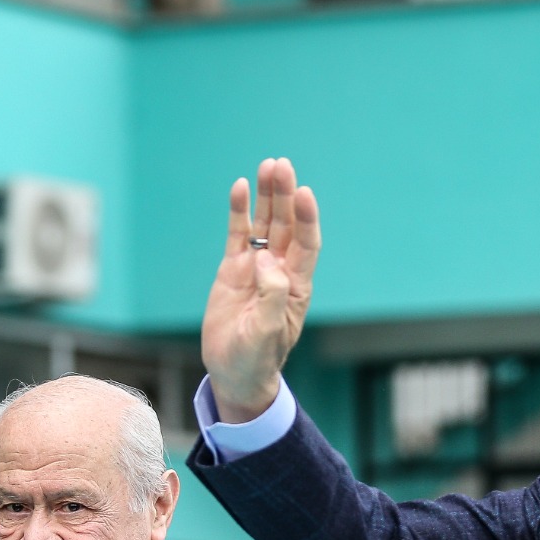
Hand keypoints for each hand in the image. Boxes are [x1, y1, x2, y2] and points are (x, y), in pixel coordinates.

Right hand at [201, 156, 320, 422]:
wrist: (234, 373)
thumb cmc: (256, 359)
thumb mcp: (266, 332)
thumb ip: (270, 295)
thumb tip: (265, 258)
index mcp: (295, 286)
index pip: (306, 243)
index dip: (306, 218)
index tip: (304, 194)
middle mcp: (279, 271)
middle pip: (286, 225)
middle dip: (285, 195)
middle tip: (281, 166)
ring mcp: (256, 268)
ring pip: (264, 224)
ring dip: (267, 196)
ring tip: (268, 166)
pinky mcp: (233, 269)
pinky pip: (238, 234)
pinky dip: (240, 212)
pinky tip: (241, 188)